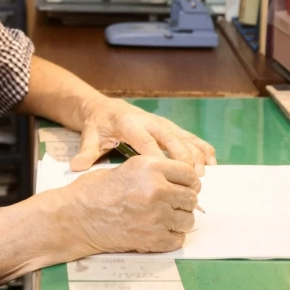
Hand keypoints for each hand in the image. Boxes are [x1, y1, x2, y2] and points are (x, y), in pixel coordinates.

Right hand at [59, 156, 199, 256]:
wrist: (75, 218)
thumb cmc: (95, 191)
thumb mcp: (127, 168)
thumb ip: (155, 173)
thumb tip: (180, 184)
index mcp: (150, 167)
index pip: (189, 174)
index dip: (189, 182)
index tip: (185, 188)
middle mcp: (157, 189)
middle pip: (191, 198)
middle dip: (184, 202)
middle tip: (171, 205)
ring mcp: (156, 216)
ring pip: (188, 220)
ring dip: (179, 221)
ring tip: (162, 219)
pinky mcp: (153, 239)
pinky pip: (178, 239)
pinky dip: (171, 237)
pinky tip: (156, 231)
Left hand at [70, 98, 216, 174]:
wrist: (104, 108)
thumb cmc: (98, 126)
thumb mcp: (90, 137)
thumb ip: (86, 152)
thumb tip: (76, 167)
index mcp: (130, 124)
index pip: (145, 142)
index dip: (158, 158)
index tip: (166, 177)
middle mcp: (150, 121)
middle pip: (171, 139)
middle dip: (183, 158)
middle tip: (192, 180)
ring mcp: (162, 124)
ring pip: (184, 137)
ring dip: (196, 155)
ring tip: (203, 175)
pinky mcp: (170, 127)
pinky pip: (190, 137)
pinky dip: (202, 148)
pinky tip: (212, 162)